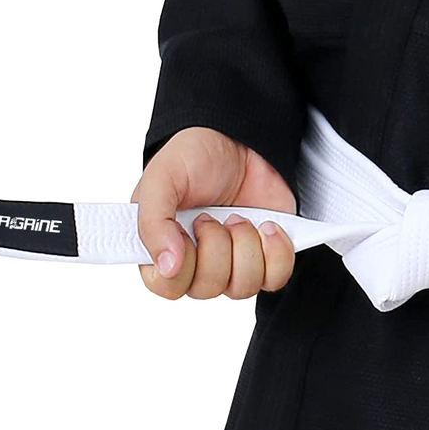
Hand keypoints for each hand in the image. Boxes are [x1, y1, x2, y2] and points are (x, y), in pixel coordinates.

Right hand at [131, 126, 295, 299]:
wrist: (242, 140)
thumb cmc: (196, 157)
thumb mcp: (162, 178)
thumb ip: (152, 222)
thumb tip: (166, 266)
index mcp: (163, 248)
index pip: (166, 287)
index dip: (180, 268)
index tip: (185, 233)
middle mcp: (198, 263)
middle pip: (208, 289)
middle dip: (215, 247)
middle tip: (211, 216)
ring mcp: (234, 263)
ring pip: (242, 287)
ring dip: (244, 246)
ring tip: (239, 217)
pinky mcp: (267, 258)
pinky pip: (275, 279)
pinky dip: (275, 253)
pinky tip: (267, 226)